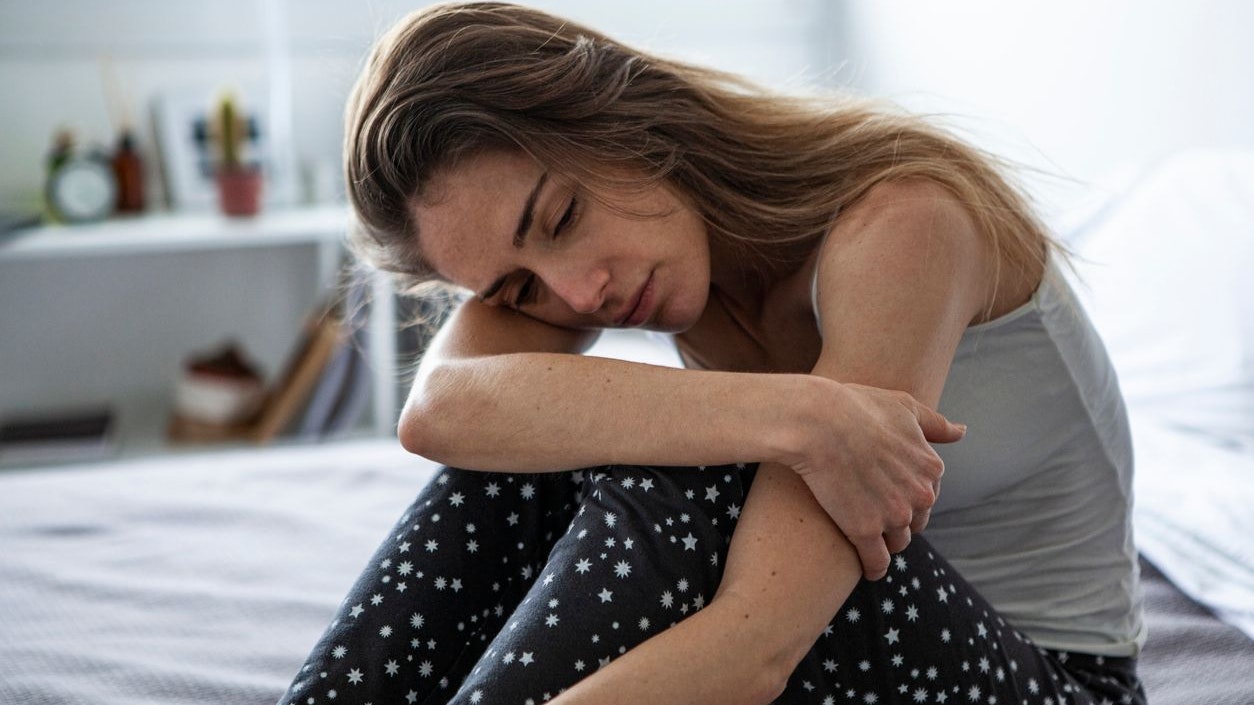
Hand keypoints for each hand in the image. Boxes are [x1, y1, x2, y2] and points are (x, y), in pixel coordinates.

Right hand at [786, 381, 964, 579]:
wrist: (819, 421)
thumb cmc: (858, 407)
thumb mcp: (904, 407)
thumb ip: (935, 424)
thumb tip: (961, 432)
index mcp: (931, 467)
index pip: (928, 494)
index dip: (907, 494)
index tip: (888, 491)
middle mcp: (918, 495)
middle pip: (915, 521)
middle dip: (899, 519)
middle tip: (874, 512)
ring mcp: (892, 516)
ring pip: (897, 542)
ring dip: (885, 542)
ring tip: (867, 536)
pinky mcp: (864, 531)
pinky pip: (876, 562)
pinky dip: (873, 568)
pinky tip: (868, 569)